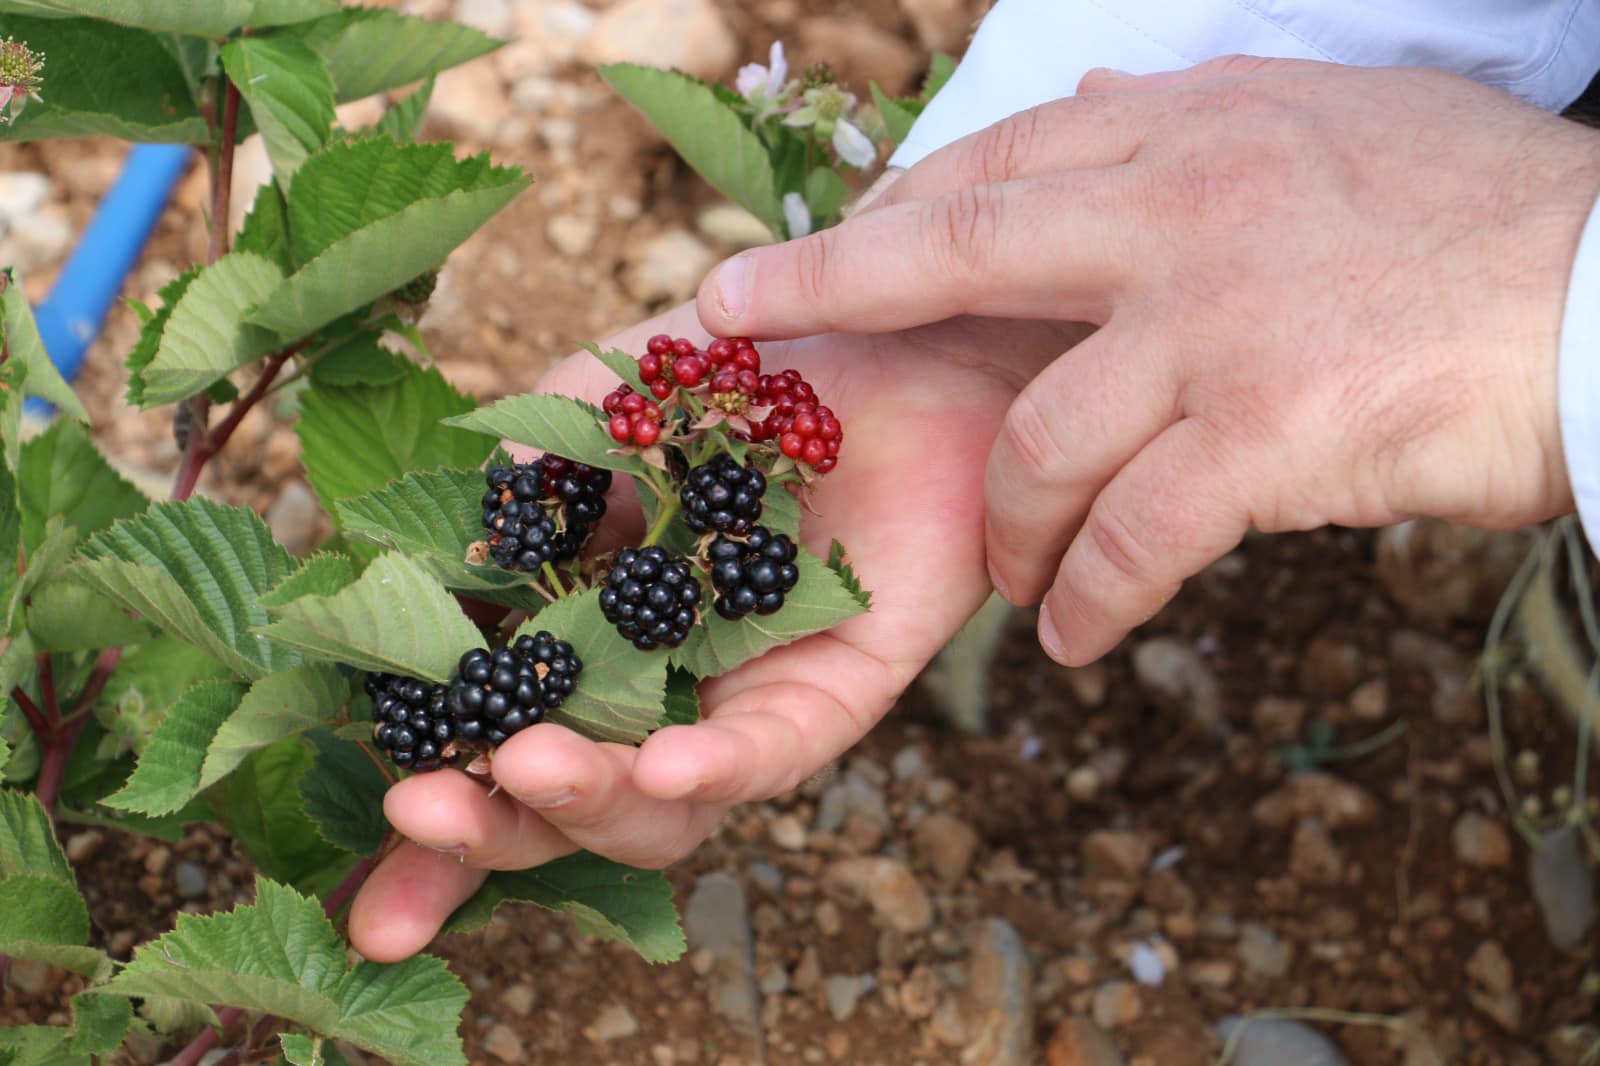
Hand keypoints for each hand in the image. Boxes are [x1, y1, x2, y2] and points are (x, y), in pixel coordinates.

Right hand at [348, 306, 1078, 960]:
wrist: (889, 330)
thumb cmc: (742, 378)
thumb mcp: (599, 410)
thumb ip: (523, 480)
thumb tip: (426, 561)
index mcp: (587, 644)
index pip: (494, 751)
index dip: (435, 828)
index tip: (359, 896)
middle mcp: (661, 694)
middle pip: (568, 805)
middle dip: (487, 829)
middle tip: (415, 810)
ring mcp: (744, 703)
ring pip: (667, 804)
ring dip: (590, 797)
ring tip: (528, 765)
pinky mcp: (839, 691)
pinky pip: (780, 750)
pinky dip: (723, 761)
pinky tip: (670, 761)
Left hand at [694, 58, 1599, 665]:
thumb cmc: (1480, 220)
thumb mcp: (1329, 124)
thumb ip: (1195, 122)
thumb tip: (1094, 101)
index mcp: (1191, 137)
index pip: (998, 167)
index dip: (891, 215)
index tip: (812, 253)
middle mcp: (1180, 216)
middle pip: (956, 250)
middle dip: (825, 285)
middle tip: (730, 323)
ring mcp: (1214, 324)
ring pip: (1044, 439)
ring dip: (1015, 528)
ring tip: (1022, 584)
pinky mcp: (1264, 434)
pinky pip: (1133, 536)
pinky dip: (1092, 597)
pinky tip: (1079, 638)